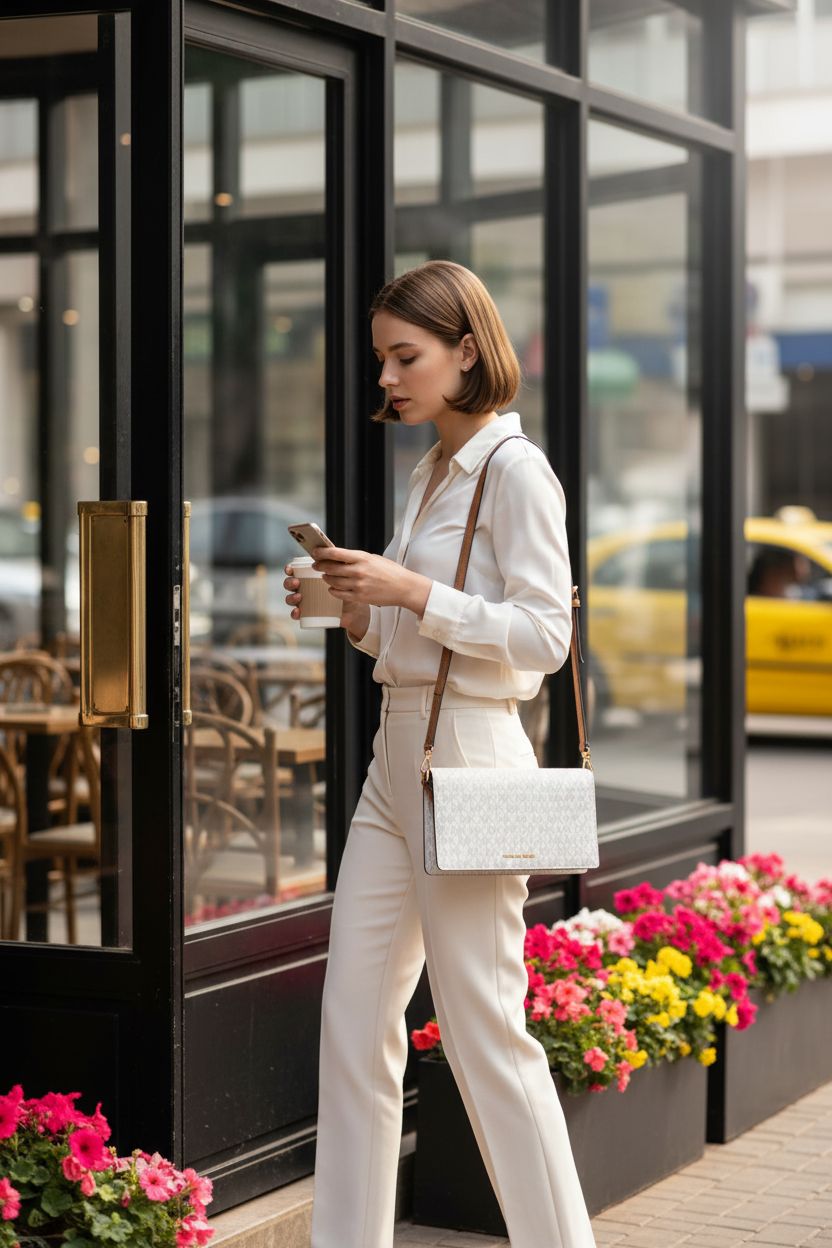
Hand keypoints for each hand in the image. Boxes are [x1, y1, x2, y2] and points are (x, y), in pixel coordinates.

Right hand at [280, 569, 382, 639]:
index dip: (289, 569)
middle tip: (297, 582)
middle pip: (290, 583)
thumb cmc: (348, 586)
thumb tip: (330, 549)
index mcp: (310, 575)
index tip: (290, 569)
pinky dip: (295, 613)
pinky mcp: (310, 613)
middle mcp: (305, 588)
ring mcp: (306, 601)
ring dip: (291, 597)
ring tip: (299, 597)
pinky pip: (297, 614)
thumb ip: (336, 562)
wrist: (356, 607)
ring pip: (291, 598)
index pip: (295, 570)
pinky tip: (298, 611)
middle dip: (289, 583)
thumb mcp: (344, 572)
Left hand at [310, 546, 431, 616]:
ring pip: (332, 581)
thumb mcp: (373, 559)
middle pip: (330, 568)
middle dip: (320, 566)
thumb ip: (355, 558)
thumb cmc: (390, 571)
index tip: (315, 552)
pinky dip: (332, 590)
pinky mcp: (359, 597)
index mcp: (362, 558)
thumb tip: (337, 556)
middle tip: (316, 565)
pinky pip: (338, 593)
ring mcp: (358, 585)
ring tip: (325, 575)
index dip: (322, 552)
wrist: (404, 587)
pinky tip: (332, 587)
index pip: (335, 553)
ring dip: (326, 578)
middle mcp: (358, 571)